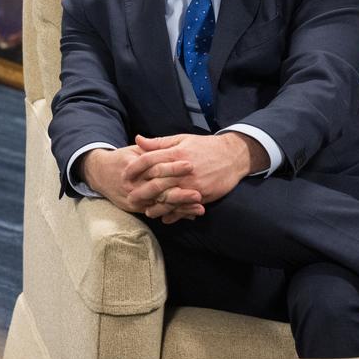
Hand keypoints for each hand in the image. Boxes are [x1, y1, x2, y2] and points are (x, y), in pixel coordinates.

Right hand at [81, 144, 199, 218]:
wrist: (99, 174)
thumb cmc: (122, 159)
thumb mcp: (134, 150)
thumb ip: (150, 148)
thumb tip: (165, 145)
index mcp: (131, 168)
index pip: (154, 168)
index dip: (173, 167)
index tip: (190, 165)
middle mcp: (131, 186)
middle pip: (158, 191)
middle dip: (180, 193)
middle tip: (199, 193)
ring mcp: (132, 199)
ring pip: (159, 205)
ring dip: (181, 208)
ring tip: (199, 208)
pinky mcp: (135, 209)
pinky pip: (157, 212)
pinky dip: (174, 214)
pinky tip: (190, 215)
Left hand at [126, 132, 267, 212]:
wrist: (233, 156)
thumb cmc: (205, 146)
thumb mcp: (182, 140)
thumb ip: (159, 143)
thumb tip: (138, 139)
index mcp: (176, 154)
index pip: (149, 161)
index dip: (134, 168)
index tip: (124, 175)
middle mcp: (183, 170)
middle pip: (156, 182)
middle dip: (141, 192)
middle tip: (129, 198)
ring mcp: (193, 184)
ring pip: (169, 198)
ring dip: (157, 207)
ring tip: (147, 212)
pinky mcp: (203, 195)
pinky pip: (185, 207)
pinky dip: (175, 214)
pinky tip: (166, 218)